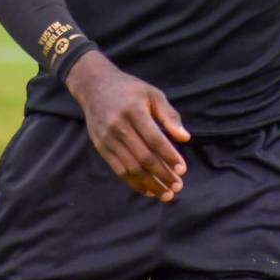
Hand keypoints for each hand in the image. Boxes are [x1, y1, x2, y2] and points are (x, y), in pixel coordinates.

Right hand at [64, 50, 191, 200]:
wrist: (94, 86)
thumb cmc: (129, 89)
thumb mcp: (152, 94)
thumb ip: (169, 115)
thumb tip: (185, 138)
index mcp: (134, 111)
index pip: (154, 139)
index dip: (169, 156)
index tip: (183, 170)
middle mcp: (118, 126)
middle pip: (143, 157)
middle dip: (162, 175)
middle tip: (178, 186)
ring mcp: (107, 138)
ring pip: (131, 168)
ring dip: (150, 184)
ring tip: (166, 194)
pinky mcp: (101, 147)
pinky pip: (118, 170)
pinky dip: (134, 183)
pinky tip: (148, 190)